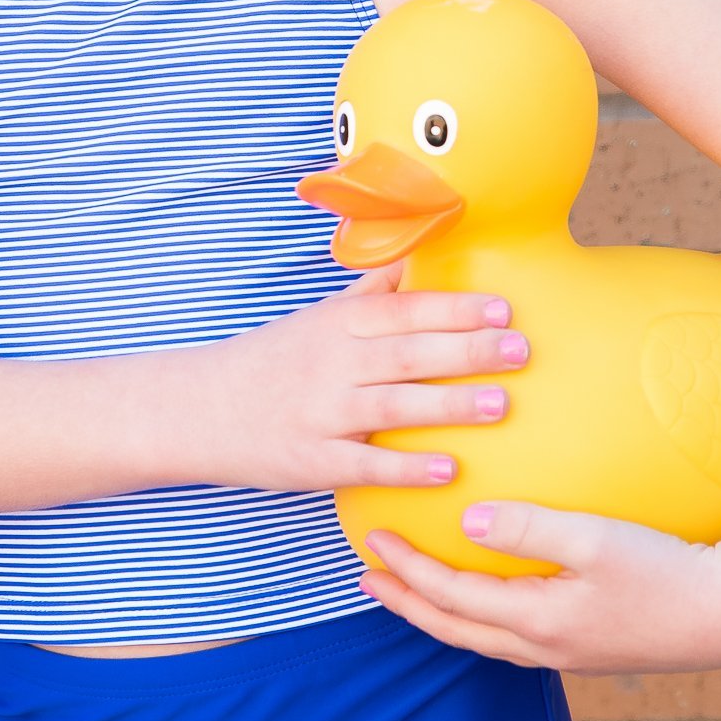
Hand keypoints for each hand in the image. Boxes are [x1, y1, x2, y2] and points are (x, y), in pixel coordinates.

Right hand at [180, 264, 528, 495]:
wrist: (199, 409)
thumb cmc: (273, 360)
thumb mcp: (319, 317)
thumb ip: (374, 290)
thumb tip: (421, 250)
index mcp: (339, 324)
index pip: (405, 309)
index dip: (454, 308)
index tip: (502, 309)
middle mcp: (332, 363)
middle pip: (408, 353)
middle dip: (467, 350)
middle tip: (520, 350)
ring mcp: (321, 413)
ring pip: (394, 406)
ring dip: (449, 405)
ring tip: (501, 403)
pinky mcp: (313, 461)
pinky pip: (366, 464)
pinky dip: (407, 468)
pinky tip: (450, 470)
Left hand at [359, 502, 720, 673]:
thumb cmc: (669, 570)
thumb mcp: (598, 539)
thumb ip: (531, 528)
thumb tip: (468, 523)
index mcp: (537, 621)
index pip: (450, 598)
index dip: (406, 571)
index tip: (370, 541)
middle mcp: (544, 647)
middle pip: (454, 629)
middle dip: (407, 603)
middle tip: (367, 578)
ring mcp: (567, 653)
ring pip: (483, 638)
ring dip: (441, 613)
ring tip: (416, 588)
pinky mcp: (590, 647)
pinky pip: (514, 634)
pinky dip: (483, 615)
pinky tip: (493, 590)